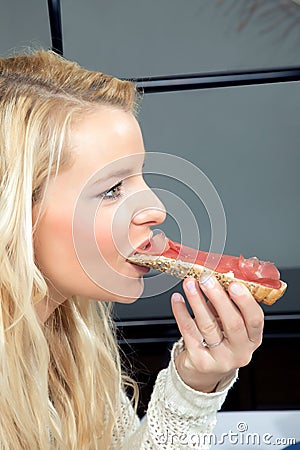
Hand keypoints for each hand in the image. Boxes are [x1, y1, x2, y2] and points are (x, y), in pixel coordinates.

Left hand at [171, 275, 263, 392]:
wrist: (204, 370)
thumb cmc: (220, 340)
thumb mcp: (228, 323)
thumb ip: (227, 303)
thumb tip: (219, 276)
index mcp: (253, 338)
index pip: (255, 319)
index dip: (245, 301)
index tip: (234, 284)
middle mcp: (240, 351)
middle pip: (232, 323)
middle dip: (218, 297)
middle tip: (206, 279)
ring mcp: (221, 359)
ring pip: (208, 326)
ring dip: (197, 301)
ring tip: (189, 284)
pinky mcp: (200, 361)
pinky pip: (189, 332)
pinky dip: (182, 313)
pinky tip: (178, 299)